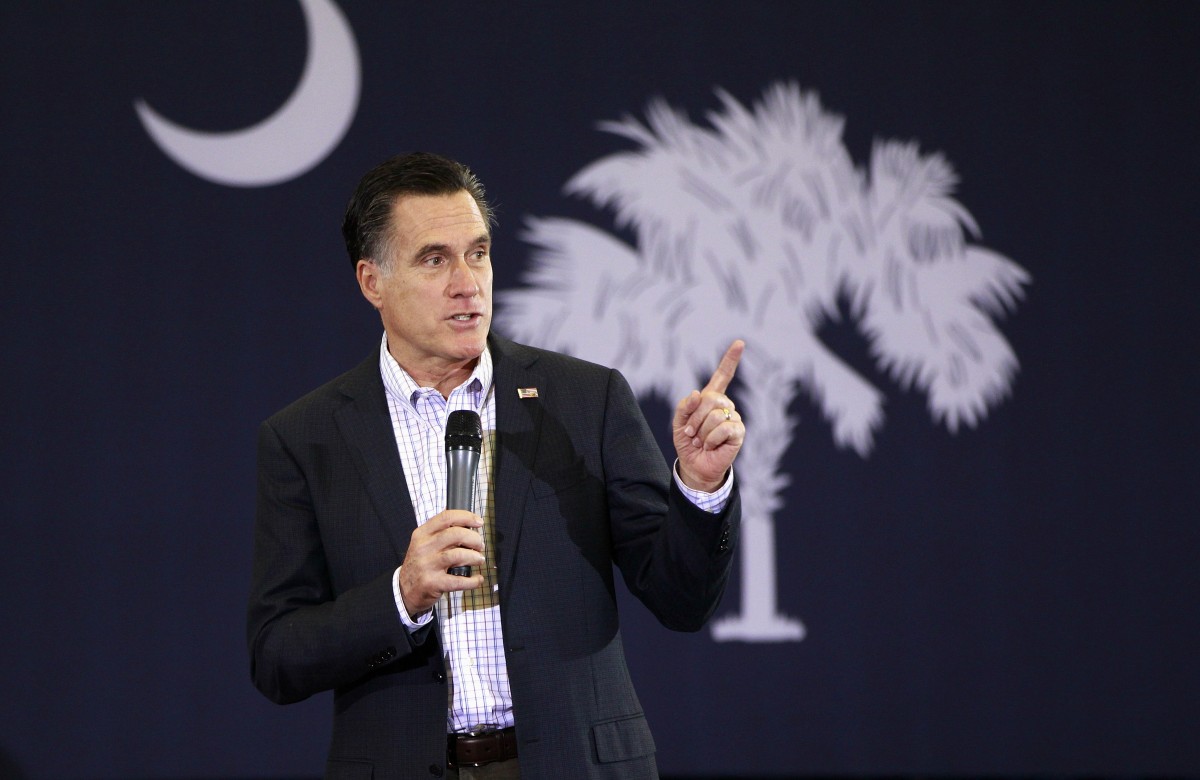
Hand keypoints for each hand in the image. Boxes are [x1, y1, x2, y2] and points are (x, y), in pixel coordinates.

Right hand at [397, 509, 485, 617]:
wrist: (404, 589)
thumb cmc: (420, 564)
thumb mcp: (424, 544)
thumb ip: (441, 534)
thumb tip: (470, 528)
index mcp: (422, 534)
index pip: (446, 518)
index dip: (466, 517)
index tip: (478, 522)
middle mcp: (423, 548)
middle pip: (455, 534)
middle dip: (474, 538)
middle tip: (480, 545)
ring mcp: (427, 565)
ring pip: (458, 555)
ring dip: (474, 557)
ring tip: (479, 560)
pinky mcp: (432, 583)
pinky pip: (458, 581)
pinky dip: (472, 580)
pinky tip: (477, 579)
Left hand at [673, 339, 745, 491]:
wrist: (694, 465)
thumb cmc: (688, 442)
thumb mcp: (679, 422)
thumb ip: (684, 406)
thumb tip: (697, 394)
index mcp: (711, 399)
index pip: (723, 375)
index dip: (731, 359)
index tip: (740, 343)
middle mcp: (725, 405)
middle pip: (710, 399)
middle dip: (695, 418)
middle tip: (691, 434)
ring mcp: (733, 417)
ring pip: (715, 415)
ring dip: (702, 432)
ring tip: (701, 442)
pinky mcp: (738, 432)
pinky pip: (724, 428)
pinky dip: (711, 439)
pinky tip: (711, 446)